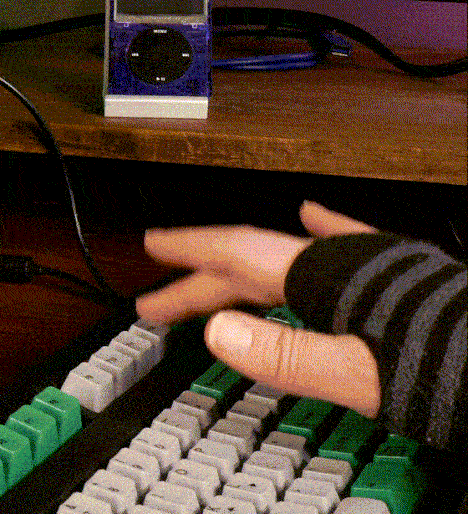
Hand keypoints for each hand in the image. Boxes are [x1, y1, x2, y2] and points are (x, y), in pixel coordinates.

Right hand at [135, 201, 381, 416]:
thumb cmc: (445, 368)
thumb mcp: (359, 376)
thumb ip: (288, 354)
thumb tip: (218, 334)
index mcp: (327, 278)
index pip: (240, 255)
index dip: (190, 249)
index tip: (154, 244)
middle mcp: (344, 263)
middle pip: (255, 264)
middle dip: (201, 282)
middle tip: (160, 302)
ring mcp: (372, 266)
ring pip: (290, 258)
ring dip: (246, 266)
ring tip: (213, 267)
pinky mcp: (398, 279)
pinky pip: (347, 244)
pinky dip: (323, 231)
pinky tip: (312, 217)